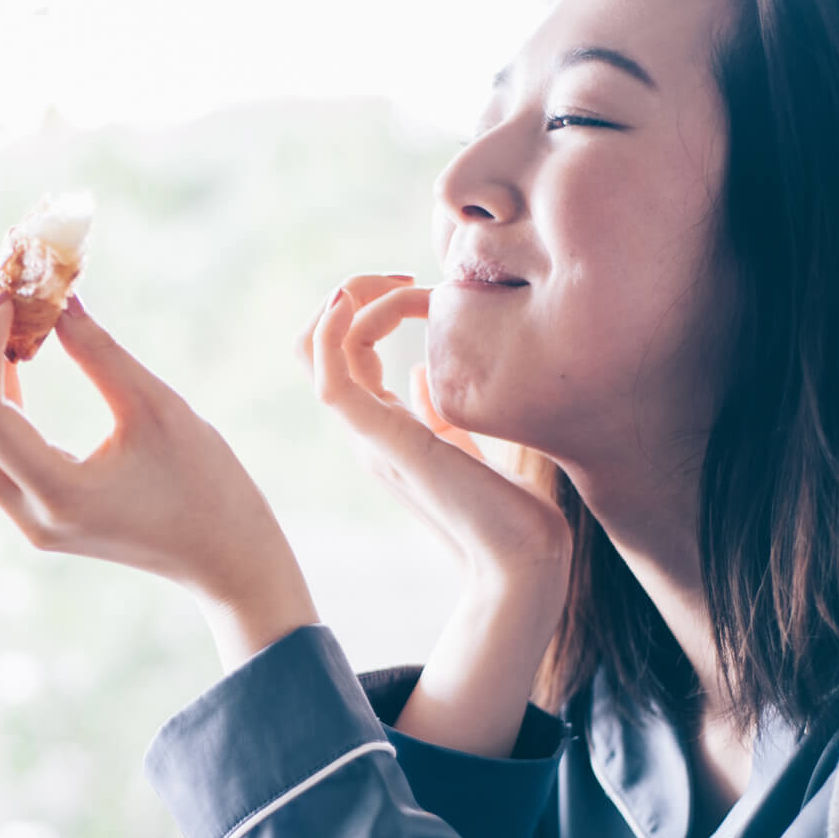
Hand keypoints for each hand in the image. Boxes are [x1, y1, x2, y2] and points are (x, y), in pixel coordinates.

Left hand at [0, 292, 317, 665]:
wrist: (224, 559)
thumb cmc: (207, 484)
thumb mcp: (159, 408)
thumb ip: (99, 353)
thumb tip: (56, 298)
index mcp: (60, 493)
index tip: (7, 298)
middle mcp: (29, 514)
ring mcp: (26, 520)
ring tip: (5, 323)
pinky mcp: (33, 513)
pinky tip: (16, 360)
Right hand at [300, 274, 569, 755]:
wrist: (522, 559)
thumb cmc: (510, 511)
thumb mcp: (472, 444)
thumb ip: (442, 412)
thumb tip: (422, 375)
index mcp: (386, 429)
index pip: (349, 353)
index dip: (375, 307)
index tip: (424, 289)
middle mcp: (367, 430)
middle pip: (320, 347)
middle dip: (353, 294)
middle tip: (404, 278)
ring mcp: (368, 435)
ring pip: (317, 352)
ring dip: (350, 301)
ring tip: (399, 284)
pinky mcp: (380, 438)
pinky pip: (329, 376)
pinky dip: (330, 331)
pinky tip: (355, 300)